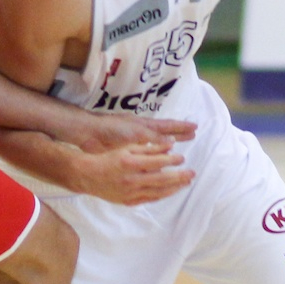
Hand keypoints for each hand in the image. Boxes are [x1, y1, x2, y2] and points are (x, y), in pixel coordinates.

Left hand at [74, 110, 196, 154]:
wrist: (90, 134)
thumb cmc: (112, 130)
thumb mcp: (136, 132)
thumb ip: (153, 137)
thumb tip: (171, 141)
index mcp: (145, 125)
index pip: (168, 125)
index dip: (181, 127)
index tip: (194, 127)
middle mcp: (142, 132)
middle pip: (165, 132)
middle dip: (179, 133)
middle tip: (193, 134)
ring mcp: (134, 140)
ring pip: (156, 142)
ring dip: (168, 144)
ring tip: (179, 148)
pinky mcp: (126, 148)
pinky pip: (145, 151)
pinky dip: (153, 153)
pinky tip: (158, 158)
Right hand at [75, 142, 194, 205]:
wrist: (88, 176)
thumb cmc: (109, 158)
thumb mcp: (128, 147)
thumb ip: (149, 147)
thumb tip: (170, 144)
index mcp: (130, 163)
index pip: (157, 162)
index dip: (171, 160)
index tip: (182, 158)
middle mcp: (131, 180)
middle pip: (161, 179)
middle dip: (179, 177)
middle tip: (192, 174)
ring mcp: (130, 193)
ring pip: (158, 192)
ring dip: (174, 187)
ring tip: (186, 183)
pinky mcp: (128, 201)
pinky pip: (150, 199)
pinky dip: (162, 195)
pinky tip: (171, 191)